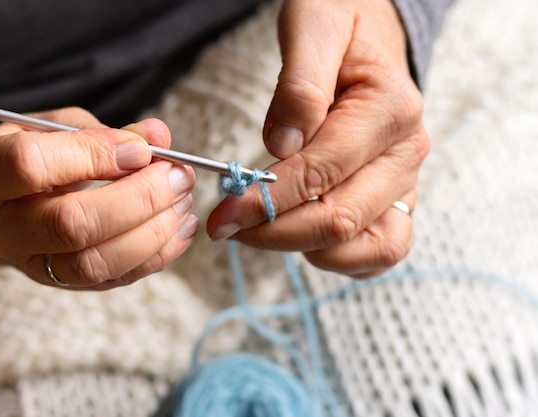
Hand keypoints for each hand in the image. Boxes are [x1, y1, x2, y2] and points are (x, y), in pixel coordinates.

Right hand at [0, 108, 197, 288]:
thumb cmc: (23, 159)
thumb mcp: (49, 128)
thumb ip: (100, 131)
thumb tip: (157, 136)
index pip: (31, 166)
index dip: (93, 154)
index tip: (138, 148)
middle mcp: (4, 228)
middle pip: (72, 224)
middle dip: (139, 198)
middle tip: (178, 176)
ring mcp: (34, 263)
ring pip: (96, 262)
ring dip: (154, 231)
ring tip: (184, 200)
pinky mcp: (64, 283)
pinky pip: (115, 279)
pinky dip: (158, 254)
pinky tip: (180, 227)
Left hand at [207, 0, 428, 277]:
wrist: (370, 34)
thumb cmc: (341, 24)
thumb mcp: (313, 26)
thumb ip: (300, 85)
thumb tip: (281, 147)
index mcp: (389, 110)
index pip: (322, 173)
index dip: (266, 199)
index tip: (222, 212)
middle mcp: (405, 154)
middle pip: (341, 220)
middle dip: (275, 232)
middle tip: (228, 227)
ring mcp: (405, 182)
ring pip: (367, 248)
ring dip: (306, 249)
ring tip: (262, 230)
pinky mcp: (396, 200)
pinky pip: (380, 251)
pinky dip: (340, 259)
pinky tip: (301, 239)